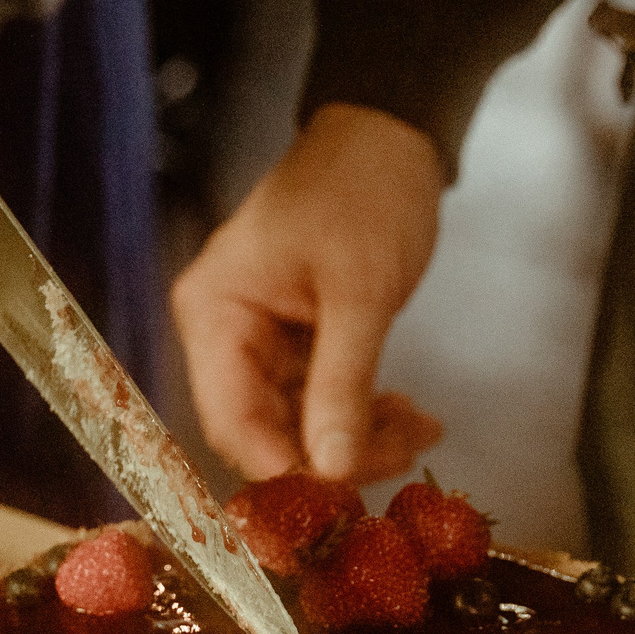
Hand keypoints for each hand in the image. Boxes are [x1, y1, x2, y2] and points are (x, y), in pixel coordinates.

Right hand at [173, 105, 449, 482]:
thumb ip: (341, 384)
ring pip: (298, 422)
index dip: (280, 468)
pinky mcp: (296, 341)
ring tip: (419, 431)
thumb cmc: (363, 191)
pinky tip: (411, 417)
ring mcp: (260, 339)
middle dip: (331, 453)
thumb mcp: (358, 292)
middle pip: (263, 430)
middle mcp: (224, 332)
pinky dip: (364, 413)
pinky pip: (320, 398)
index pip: (230, 419)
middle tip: (400, 456)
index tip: (337, 498)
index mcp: (215, 313)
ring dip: (357, 437)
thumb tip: (330, 470)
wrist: (392, 135)